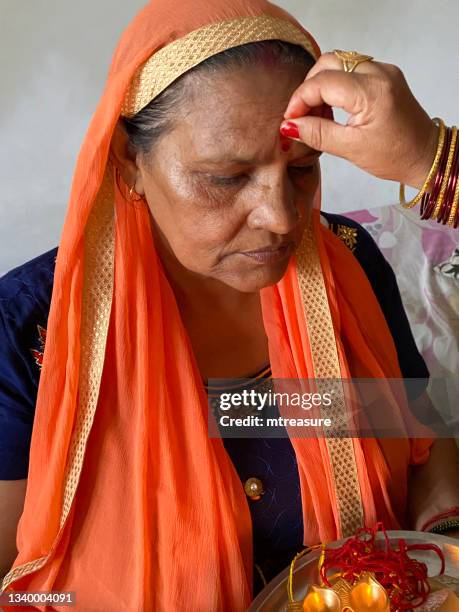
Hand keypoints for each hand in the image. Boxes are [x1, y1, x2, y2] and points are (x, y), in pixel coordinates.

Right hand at [281, 52, 438, 189]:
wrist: (425, 154)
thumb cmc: (395, 156)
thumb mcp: (351, 149)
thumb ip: (317, 134)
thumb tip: (289, 126)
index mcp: (372, 92)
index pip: (323, 82)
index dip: (300, 99)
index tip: (290, 120)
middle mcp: (379, 73)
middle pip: (328, 62)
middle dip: (309, 88)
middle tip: (302, 116)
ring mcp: (383, 70)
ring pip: (338, 62)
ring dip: (321, 85)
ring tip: (318, 114)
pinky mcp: (384, 74)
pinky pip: (350, 68)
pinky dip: (335, 85)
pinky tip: (332, 108)